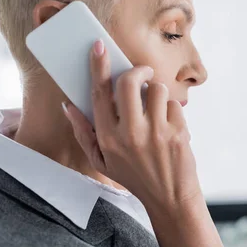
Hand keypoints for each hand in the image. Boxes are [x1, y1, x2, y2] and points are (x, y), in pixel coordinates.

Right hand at [64, 40, 223, 246]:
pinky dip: (173, 112)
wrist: (170, 199)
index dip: (99, 66)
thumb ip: (83, 133)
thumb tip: (68, 105)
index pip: (100, 93)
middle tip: (143, 73)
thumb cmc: (135, 178)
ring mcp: (156, 133)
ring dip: (157, 94)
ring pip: (156, 90)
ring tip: (157, 111)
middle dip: (137, 71)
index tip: (100, 46)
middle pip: (129, 82)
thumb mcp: (102, 162)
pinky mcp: (178, 134)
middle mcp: (130, 133)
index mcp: (107, 138)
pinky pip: (175, 105)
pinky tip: (171, 128)